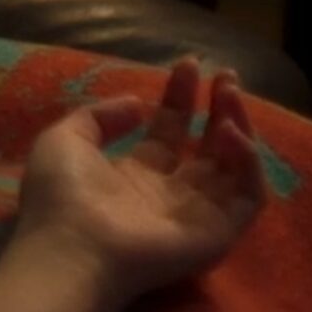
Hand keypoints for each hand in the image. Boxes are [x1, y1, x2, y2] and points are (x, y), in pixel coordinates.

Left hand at [12, 61, 268, 311]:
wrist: (72, 247)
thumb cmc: (62, 195)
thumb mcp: (66, 139)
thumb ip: (100, 116)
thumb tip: (137, 103)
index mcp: (135, 175)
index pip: (169, 130)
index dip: (179, 97)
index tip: (187, 63)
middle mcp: (171, 195)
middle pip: (207, 147)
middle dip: (220, 109)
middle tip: (226, 74)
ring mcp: (198, 215)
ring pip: (234, 168)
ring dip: (239, 127)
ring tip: (229, 95)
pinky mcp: (219, 233)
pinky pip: (249, 198)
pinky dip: (248, 163)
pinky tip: (231, 133)